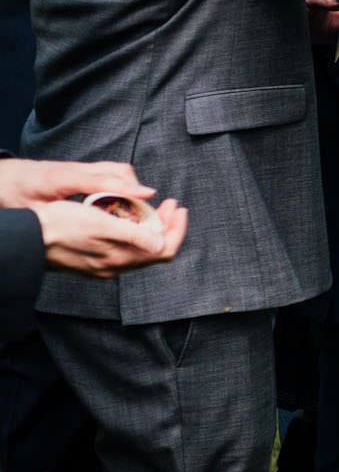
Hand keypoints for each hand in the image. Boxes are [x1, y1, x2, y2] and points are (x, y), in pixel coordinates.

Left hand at [0, 158, 153, 208]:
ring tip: (139, 210)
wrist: (3, 176)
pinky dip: (124, 185)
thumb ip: (49, 217)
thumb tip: (76, 228)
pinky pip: (112, 172)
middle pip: (115, 172)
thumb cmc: (13, 193)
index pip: (97, 180)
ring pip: (117, 170)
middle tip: (151, 210)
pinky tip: (124, 202)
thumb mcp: (27, 210)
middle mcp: (73, 169)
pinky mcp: (84, 169)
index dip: (124, 188)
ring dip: (132, 187)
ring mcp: (80, 167)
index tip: (149, 194)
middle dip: (136, 189)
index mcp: (58, 179)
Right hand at [35, 196, 187, 276]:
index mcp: (119, 258)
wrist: (27, 237)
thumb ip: (133, 235)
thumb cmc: (60, 224)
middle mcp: (114, 267)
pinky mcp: (92, 262)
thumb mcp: (100, 222)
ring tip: (154, 208)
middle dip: (168, 226)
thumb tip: (161, 245)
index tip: (178, 208)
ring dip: (152, 229)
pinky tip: (130, 219)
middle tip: (170, 204)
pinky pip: (123, 249)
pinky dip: (134, 234)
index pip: (164, 250)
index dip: (177, 229)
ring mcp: (103, 266)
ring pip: (140, 250)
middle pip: (155, 250)